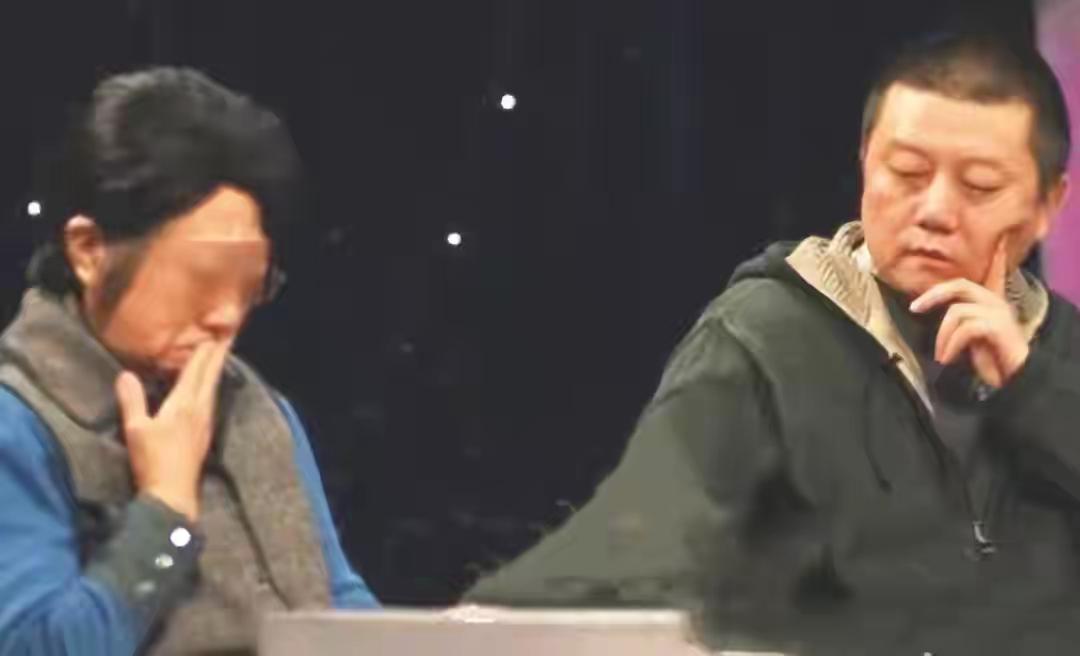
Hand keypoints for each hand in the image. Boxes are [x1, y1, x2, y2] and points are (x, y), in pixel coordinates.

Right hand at [115, 339, 232, 520]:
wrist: (173, 494)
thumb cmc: (153, 461)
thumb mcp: (136, 429)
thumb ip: (132, 400)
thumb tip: (126, 374)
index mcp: (185, 403)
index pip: (197, 369)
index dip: (205, 350)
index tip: (214, 331)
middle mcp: (201, 408)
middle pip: (211, 375)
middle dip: (218, 353)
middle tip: (227, 334)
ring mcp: (206, 421)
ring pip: (214, 387)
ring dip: (216, 368)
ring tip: (219, 353)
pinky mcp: (205, 433)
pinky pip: (211, 399)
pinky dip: (211, 384)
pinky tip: (209, 387)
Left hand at [909, 238, 1027, 388]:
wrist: (1016, 378)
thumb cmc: (992, 359)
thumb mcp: (970, 336)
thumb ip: (959, 321)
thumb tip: (933, 310)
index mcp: (991, 302)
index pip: (992, 273)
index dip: (994, 258)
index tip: (997, 241)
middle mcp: (996, 302)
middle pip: (960, 285)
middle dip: (932, 295)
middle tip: (914, 309)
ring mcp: (999, 313)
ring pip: (957, 312)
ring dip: (943, 337)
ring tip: (942, 355)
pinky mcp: (998, 327)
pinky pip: (965, 328)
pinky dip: (951, 345)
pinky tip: (948, 358)